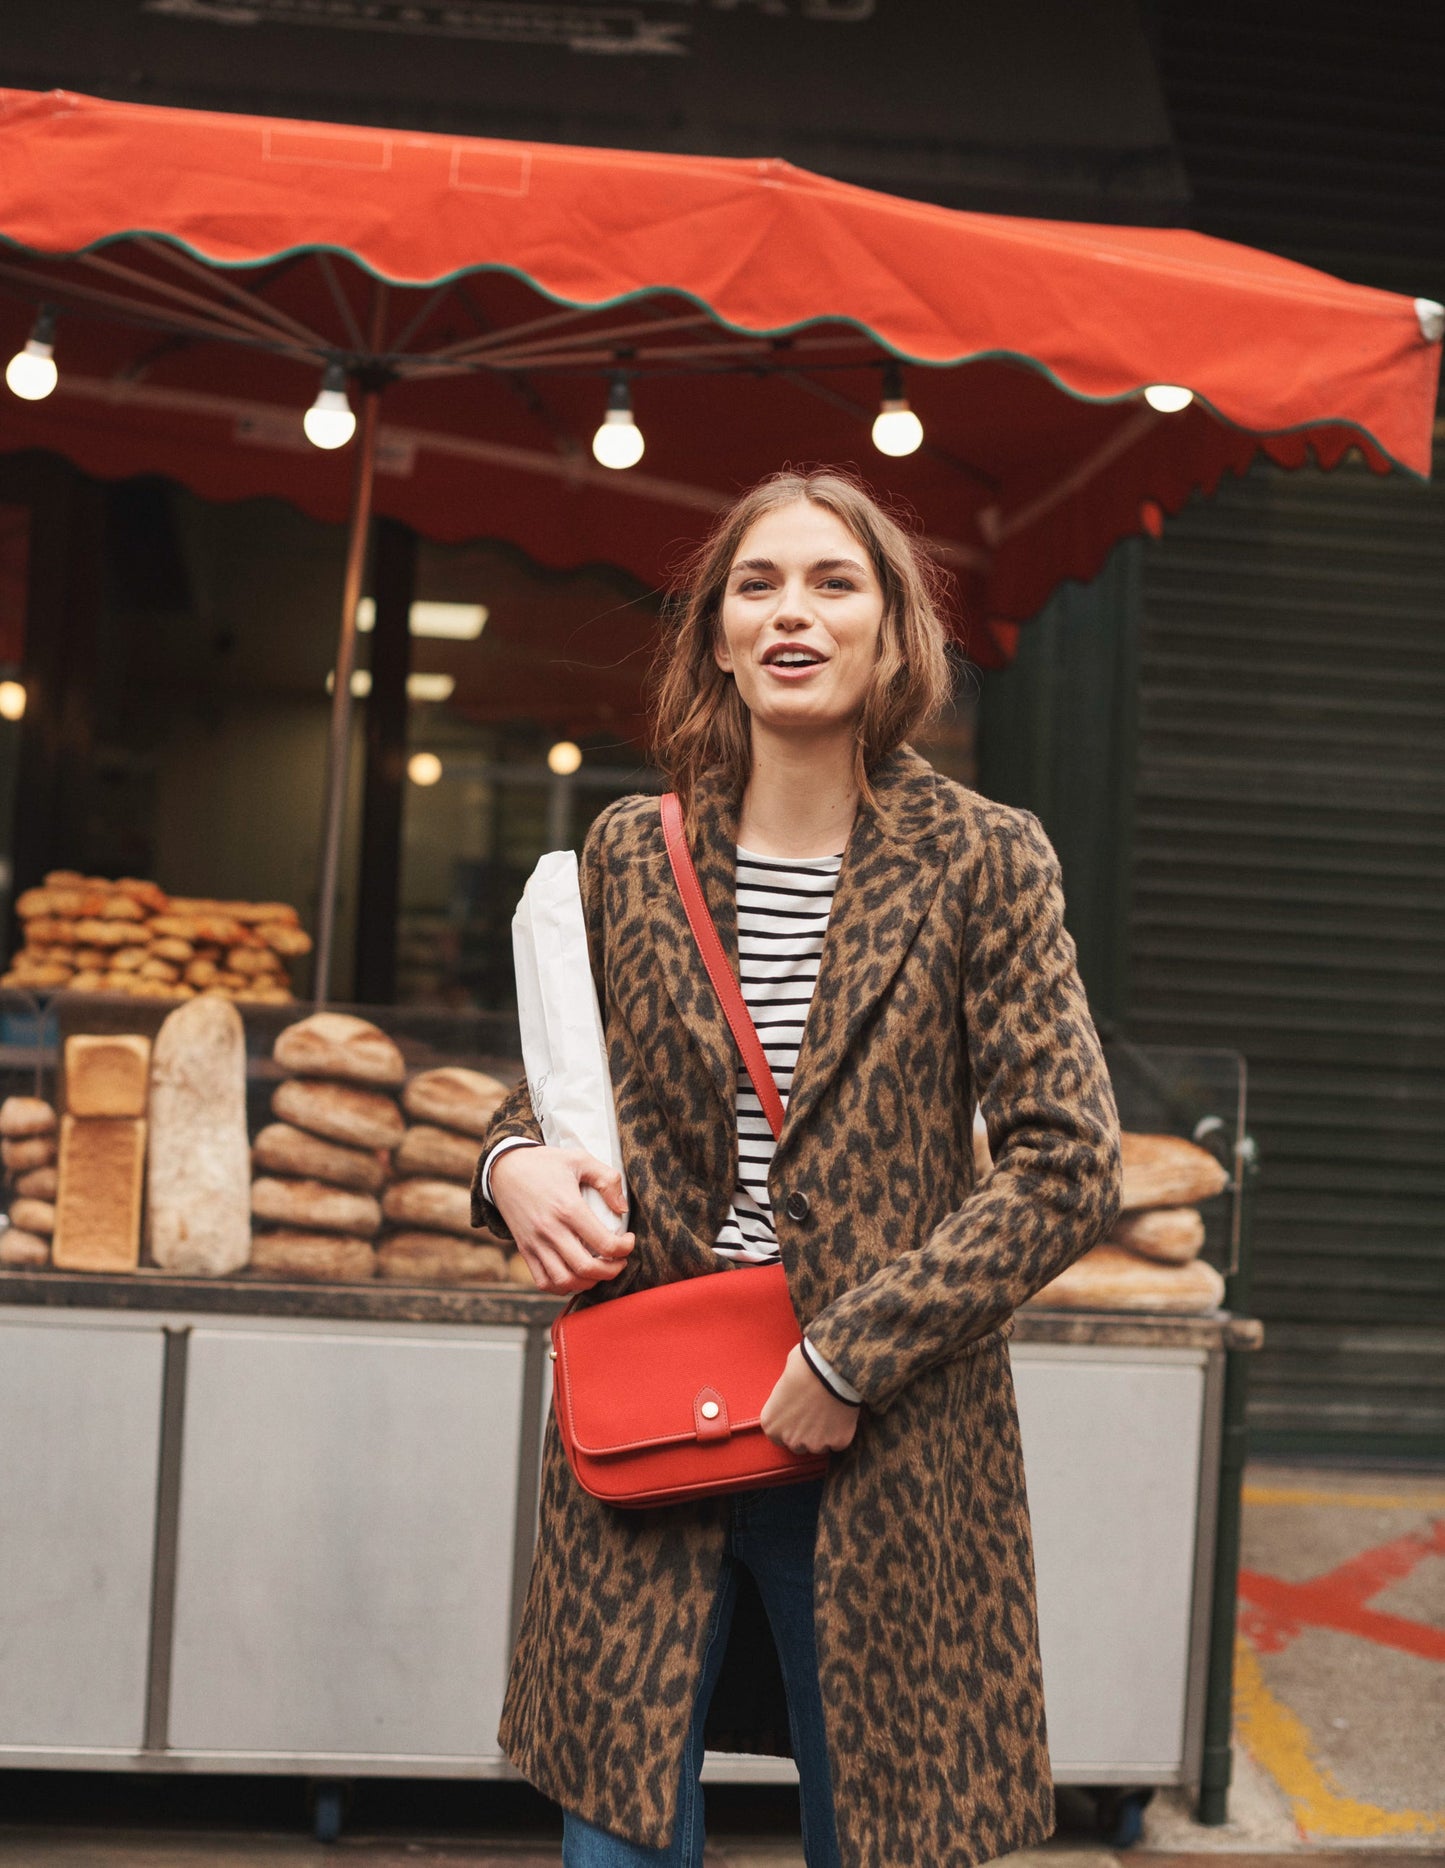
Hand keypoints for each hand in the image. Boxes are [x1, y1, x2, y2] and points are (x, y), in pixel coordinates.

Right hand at [490, 1145, 634, 1295]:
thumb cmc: (546, 1163)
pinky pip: (543, 1281)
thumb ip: (608, 1180)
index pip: (604, 1243)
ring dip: (588, 1282)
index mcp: (568, 1208)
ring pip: (564, 1280)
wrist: (504, 1169)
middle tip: (620, 1261)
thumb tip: (623, 1209)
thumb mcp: (580, 1159)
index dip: (624, 1248)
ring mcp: (535, 1243)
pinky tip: (575, 1275)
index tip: (628, 1241)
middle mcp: (551, 1230)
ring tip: (599, 1270)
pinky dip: (563, 1286)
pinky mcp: (525, 1250)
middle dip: (612, 1271)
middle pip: (586, 1268)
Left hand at [760, 1344, 860, 1455]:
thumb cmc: (805, 1366)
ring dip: (824, 1434)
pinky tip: (842, 1414)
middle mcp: (790, 1439)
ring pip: (819, 1446)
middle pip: (798, 1445)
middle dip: (806, 1433)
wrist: (832, 1368)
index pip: (777, 1437)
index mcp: (771, 1424)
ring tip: (829, 1411)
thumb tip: (790, 1393)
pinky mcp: (837, 1443)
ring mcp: (814, 1444)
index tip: (798, 1415)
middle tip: (815, 1412)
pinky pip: (839, 1443)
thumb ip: (783, 1396)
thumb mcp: (784, 1378)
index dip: (789, 1426)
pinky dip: (841, 1432)